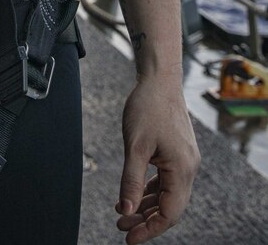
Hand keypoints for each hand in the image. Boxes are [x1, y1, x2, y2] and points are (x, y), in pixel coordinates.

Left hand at [115, 76, 199, 241]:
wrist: (159, 79)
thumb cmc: (147, 107)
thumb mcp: (135, 146)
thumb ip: (131, 181)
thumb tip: (127, 211)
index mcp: (182, 169)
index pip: (169, 213)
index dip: (149, 229)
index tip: (129, 238)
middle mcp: (188, 168)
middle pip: (169, 207)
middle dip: (145, 219)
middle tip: (121, 226)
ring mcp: (185, 160)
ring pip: (167, 194)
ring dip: (146, 205)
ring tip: (122, 213)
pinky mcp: (178, 153)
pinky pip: (165, 180)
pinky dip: (150, 189)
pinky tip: (133, 194)